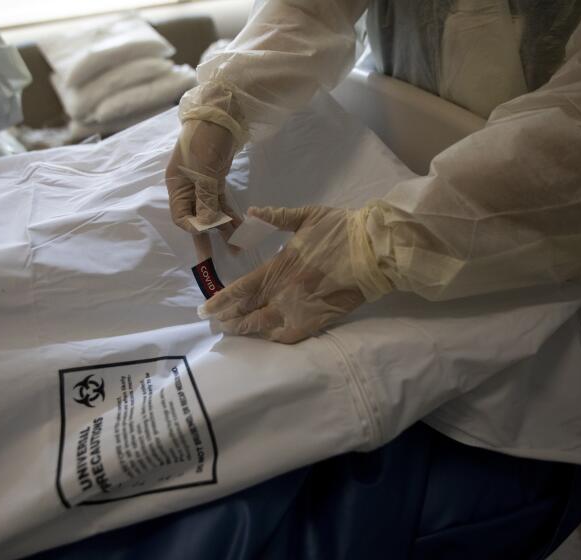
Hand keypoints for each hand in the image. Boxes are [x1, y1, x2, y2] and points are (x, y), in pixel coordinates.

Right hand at [165, 119, 239, 239]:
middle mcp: (186, 188)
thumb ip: (205, 200)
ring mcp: (201, 185)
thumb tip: (204, 226)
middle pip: (194, 218)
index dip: (193, 227)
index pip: (180, 216)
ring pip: (210, 213)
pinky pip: (220, 204)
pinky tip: (239, 227)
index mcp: (176, 185)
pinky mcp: (215, 181)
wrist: (222, 114)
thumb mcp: (204, 172)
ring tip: (236, 246)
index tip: (208, 231)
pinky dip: (229, 215)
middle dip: (205, 238)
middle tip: (211, 260)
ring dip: (222, 228)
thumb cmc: (206, 141)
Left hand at [200, 206, 366, 343]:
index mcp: (280, 267)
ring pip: (265, 326)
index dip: (221, 301)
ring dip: (247, 329)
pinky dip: (274, 338)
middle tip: (218, 322)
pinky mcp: (319, 320)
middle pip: (249, 312)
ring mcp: (302, 309)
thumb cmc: (341, 229)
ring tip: (235, 330)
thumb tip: (250, 213)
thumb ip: (276, 216)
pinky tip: (266, 336)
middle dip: (230, 318)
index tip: (205, 310)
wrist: (375, 250)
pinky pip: (290, 336)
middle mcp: (286, 292)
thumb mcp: (307, 215)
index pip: (242, 289)